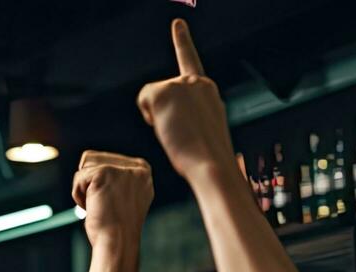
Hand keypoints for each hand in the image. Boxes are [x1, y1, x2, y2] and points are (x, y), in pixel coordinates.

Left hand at [73, 151, 153, 249]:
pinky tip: (93, 208)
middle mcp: (136, 166)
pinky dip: (79, 196)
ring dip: (84, 190)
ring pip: (85, 168)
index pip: (106, 160)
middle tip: (106, 206)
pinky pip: (78, 177)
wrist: (118, 243)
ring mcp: (121, 168)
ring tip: (100, 206)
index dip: (99, 184)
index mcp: (143, 170)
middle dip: (90, 185)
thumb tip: (92, 161)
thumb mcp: (126, 198)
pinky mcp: (105, 173)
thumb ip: (119, 178)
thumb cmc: (117, 227)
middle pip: (93, 160)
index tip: (112, 203)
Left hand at [136, 19, 235, 183]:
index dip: (182, 41)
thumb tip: (164, 119)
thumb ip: (184, 116)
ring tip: (178, 133)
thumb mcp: (198, 132)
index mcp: (207, 92)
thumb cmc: (205, 158)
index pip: (191, 63)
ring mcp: (182, 84)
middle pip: (162, 93)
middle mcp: (198, 83)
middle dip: (161, 112)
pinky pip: (143, 98)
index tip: (177, 24)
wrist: (211, 163)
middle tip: (180, 133)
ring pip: (151, 97)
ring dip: (156, 116)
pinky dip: (149, 114)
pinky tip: (167, 126)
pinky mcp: (166, 90)